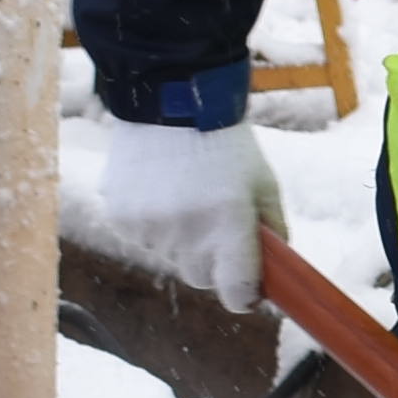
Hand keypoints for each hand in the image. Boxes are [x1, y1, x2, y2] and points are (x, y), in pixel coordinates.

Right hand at [87, 115, 284, 312]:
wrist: (170, 101)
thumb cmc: (227, 146)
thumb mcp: (264, 185)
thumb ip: (274, 233)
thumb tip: (277, 275)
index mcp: (229, 224)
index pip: (236, 293)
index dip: (244, 295)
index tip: (249, 289)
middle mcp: (187, 231)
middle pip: (201, 278)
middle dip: (213, 262)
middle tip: (217, 225)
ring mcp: (150, 226)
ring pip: (170, 256)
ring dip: (181, 239)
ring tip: (185, 193)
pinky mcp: (121, 216)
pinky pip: (143, 237)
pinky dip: (153, 222)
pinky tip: (160, 187)